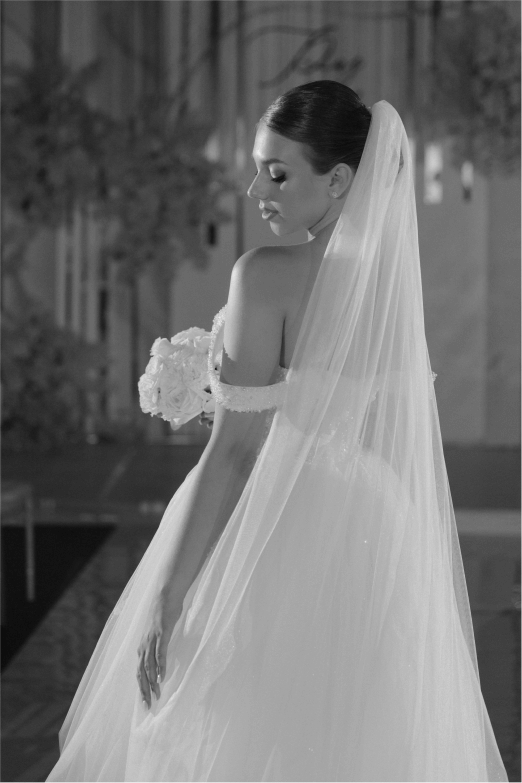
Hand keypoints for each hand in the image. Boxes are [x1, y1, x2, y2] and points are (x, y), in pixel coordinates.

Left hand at [136, 591, 183, 708]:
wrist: (166, 596)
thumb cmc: (163, 615)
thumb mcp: (158, 635)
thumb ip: (157, 648)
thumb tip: (160, 662)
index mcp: (142, 647)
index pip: (139, 672)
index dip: (141, 687)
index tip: (145, 702)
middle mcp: (144, 645)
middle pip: (141, 672)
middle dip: (145, 689)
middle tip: (149, 705)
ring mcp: (152, 639)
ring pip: (149, 665)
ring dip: (153, 681)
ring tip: (157, 693)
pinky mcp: (162, 633)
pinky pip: (160, 653)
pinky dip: (161, 665)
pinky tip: (163, 676)